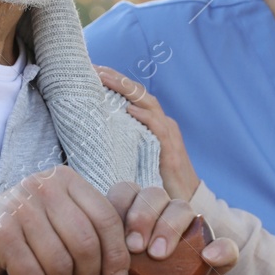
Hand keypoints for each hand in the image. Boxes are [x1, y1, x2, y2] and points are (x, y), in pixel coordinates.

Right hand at [0, 165, 135, 274]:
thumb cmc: (36, 230)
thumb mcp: (65, 216)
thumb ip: (95, 227)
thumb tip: (128, 261)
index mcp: (66, 179)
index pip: (106, 218)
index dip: (117, 254)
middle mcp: (42, 187)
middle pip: (85, 243)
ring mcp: (18, 208)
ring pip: (59, 263)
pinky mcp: (0, 234)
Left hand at [69, 181, 236, 274]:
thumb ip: (81, 263)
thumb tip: (77, 244)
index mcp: (125, 224)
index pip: (126, 192)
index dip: (122, 208)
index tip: (117, 241)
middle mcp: (155, 226)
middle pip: (155, 194)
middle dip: (145, 214)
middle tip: (136, 247)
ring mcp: (184, 244)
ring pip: (186, 210)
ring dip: (172, 225)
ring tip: (159, 255)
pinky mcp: (210, 268)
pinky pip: (226, 248)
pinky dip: (221, 248)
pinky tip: (208, 257)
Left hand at [94, 66, 199, 201]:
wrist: (183, 206)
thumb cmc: (155, 183)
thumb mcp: (133, 157)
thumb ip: (120, 142)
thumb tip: (91, 134)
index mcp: (153, 123)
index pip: (132, 95)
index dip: (113, 81)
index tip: (91, 70)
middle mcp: (162, 124)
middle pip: (138, 93)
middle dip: (116, 78)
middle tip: (94, 68)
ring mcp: (169, 136)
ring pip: (148, 104)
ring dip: (126, 89)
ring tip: (105, 79)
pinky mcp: (171, 152)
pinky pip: (159, 129)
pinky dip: (145, 117)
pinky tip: (130, 110)